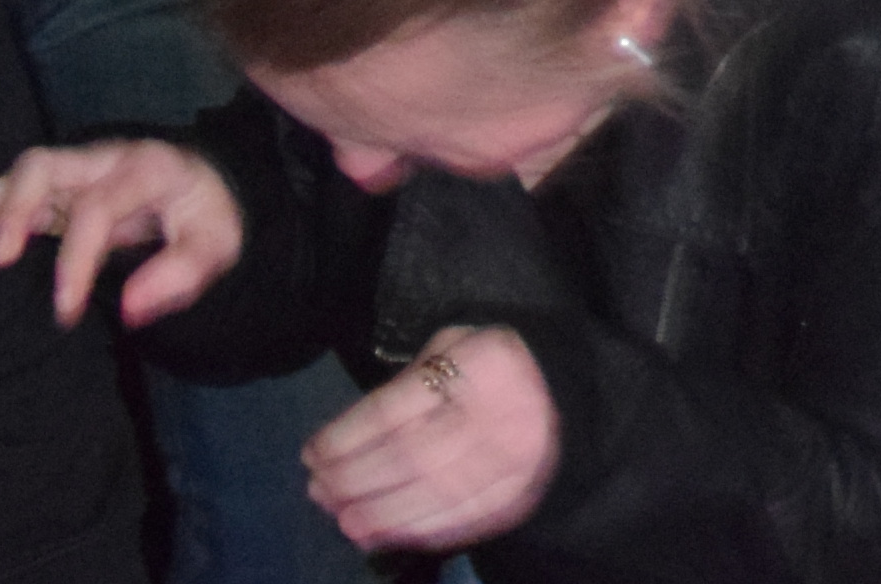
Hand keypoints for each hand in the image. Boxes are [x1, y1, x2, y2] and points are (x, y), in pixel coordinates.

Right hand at [0, 137, 244, 328]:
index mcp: (150, 169)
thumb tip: (131, 309)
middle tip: (2, 261)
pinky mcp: (64, 183)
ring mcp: (82, 167)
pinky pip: (17, 181)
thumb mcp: (218, 245)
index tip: (63, 311)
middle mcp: (109, 159)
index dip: (76, 262)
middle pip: (49, 165)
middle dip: (18, 208)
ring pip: (28, 168)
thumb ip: (181, 275)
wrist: (210, 186)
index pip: (98, 209)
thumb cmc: (208, 216)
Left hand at [304, 323, 557, 558]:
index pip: (396, 409)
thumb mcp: (456, 346)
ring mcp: (512, 462)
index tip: (310, 453)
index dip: (345, 437)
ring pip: (430, 495)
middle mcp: (498, 414)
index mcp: (480, 366)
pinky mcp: (518, 498)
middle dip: (353, 479)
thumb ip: (409, 380)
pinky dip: (413, 533)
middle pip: (408, 457)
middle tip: (318, 491)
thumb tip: (348, 436)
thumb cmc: (496, 365)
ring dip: (377, 514)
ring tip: (342, 519)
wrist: (570, 394)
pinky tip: (380, 535)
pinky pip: (458, 521)